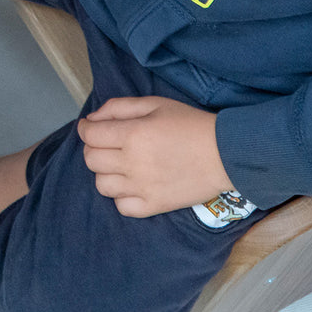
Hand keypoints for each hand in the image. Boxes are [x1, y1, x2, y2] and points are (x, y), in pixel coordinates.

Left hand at [77, 96, 233, 216]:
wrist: (225, 154)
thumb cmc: (190, 124)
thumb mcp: (154, 104)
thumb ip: (119, 107)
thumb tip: (93, 119)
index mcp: (132, 135)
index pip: (90, 135)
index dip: (85, 129)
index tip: (90, 127)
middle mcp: (133, 163)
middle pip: (91, 160)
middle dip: (93, 148)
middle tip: (107, 143)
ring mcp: (143, 188)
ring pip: (102, 185)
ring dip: (105, 172)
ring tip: (119, 165)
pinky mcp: (155, 206)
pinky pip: (122, 207)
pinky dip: (121, 196)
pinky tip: (131, 184)